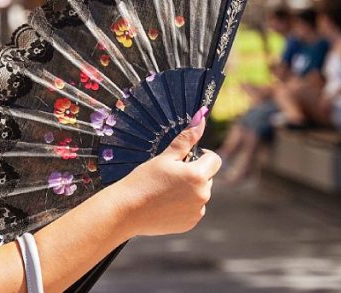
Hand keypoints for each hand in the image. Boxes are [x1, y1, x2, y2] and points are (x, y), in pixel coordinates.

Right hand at [115, 108, 220, 236]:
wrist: (126, 210)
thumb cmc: (143, 179)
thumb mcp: (164, 157)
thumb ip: (186, 139)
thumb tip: (201, 117)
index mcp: (198, 175)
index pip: (214, 159)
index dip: (201, 155)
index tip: (184, 157)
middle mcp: (203, 195)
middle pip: (207, 177)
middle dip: (194, 173)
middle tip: (170, 174)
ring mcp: (197, 211)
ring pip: (200, 193)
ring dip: (189, 189)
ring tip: (165, 190)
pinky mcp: (190, 223)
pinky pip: (194, 209)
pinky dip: (184, 204)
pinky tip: (165, 203)